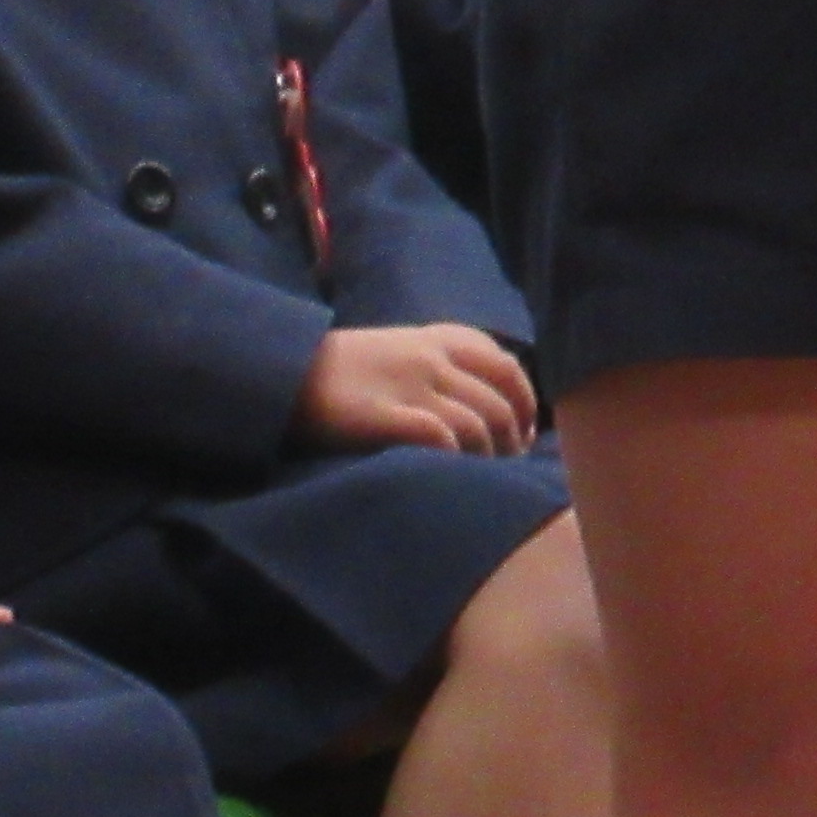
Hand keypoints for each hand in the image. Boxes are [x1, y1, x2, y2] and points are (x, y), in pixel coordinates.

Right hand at [298, 323, 543, 455]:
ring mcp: (411, 386)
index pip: (506, 367)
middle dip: (512, 438)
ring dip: (488, 455)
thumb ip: (445, 366)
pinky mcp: (386, 415)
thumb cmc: (350, 367)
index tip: (525, 433)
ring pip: (477, 423)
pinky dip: (456, 458)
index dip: (525, 402)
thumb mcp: (405, 349)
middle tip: (508, 465)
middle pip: (499, 401)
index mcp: (442, 339)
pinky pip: (441, 437)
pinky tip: (453, 473)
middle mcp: (434, 359)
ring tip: (484, 477)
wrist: (291, 369)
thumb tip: (489, 407)